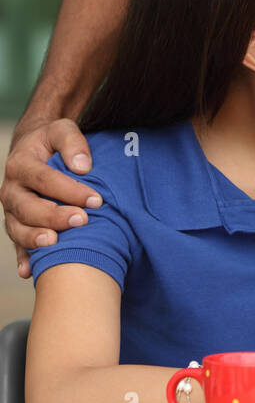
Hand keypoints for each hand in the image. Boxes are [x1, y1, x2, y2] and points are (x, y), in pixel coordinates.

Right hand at [1, 117, 100, 278]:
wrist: (32, 150)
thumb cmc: (52, 142)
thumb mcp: (62, 130)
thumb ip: (72, 142)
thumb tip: (83, 167)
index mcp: (20, 164)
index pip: (44, 179)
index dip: (69, 190)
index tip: (95, 199)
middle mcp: (11, 190)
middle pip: (28, 207)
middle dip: (54, 216)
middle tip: (82, 221)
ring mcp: (11, 211)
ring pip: (17, 228)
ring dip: (35, 239)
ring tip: (55, 244)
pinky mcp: (15, 225)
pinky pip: (16, 244)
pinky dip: (22, 258)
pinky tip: (29, 272)